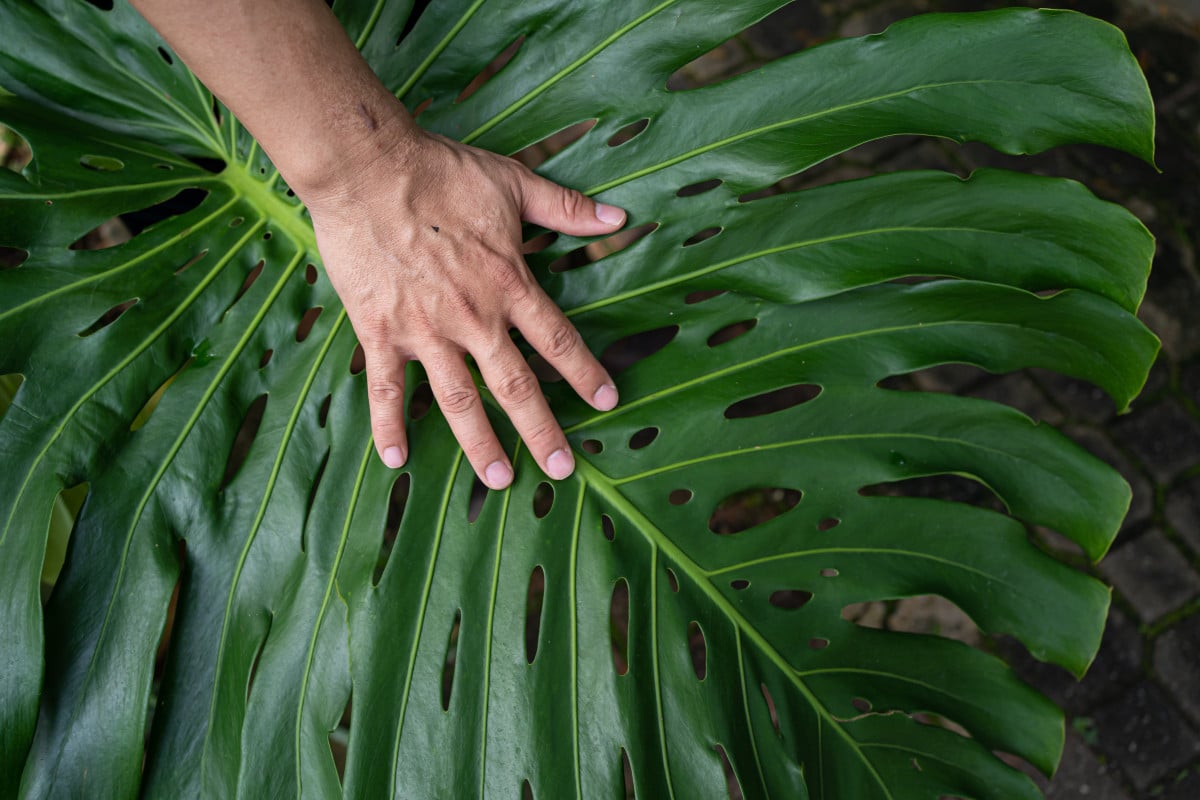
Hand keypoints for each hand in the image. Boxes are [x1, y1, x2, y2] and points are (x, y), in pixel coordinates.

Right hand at [303, 122, 625, 489]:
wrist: (367, 169)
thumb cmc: (441, 172)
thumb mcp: (513, 184)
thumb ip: (567, 208)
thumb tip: (618, 220)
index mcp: (509, 284)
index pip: (557, 340)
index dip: (585, 373)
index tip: (607, 401)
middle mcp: (474, 317)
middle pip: (516, 385)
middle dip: (542, 430)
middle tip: (562, 468)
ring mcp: (426, 329)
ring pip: (459, 400)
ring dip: (480, 443)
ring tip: (500, 480)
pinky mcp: (380, 331)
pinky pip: (386, 388)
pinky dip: (389, 425)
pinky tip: (397, 460)